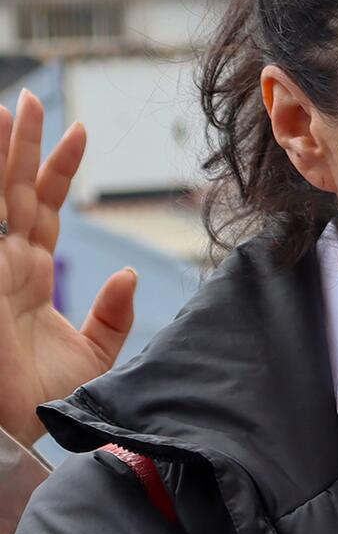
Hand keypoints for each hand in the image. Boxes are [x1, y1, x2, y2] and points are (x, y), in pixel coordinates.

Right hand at [0, 90, 135, 445]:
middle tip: (27, 98)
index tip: (81, 130)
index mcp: (30, 275)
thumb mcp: (95, 354)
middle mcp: (4, 265)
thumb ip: (112, 314)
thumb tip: (129, 274)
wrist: (22, 435)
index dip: (58, 169)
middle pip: (11, 191)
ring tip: (4, 110)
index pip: (43, 208)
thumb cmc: (49, 403)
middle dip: (19, 145)